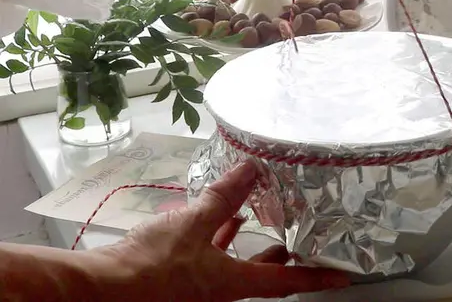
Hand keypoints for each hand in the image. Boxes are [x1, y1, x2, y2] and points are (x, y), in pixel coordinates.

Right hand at [92, 161, 348, 301]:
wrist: (100, 288)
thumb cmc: (150, 263)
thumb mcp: (194, 223)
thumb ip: (224, 197)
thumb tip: (251, 169)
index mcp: (231, 284)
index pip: (286, 282)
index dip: (316, 276)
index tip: (343, 276)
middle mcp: (219, 293)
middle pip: (260, 277)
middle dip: (279, 259)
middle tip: (298, 243)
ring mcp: (197, 291)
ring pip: (232, 268)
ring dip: (244, 246)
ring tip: (255, 222)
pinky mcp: (175, 282)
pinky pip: (206, 262)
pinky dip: (214, 243)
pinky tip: (211, 223)